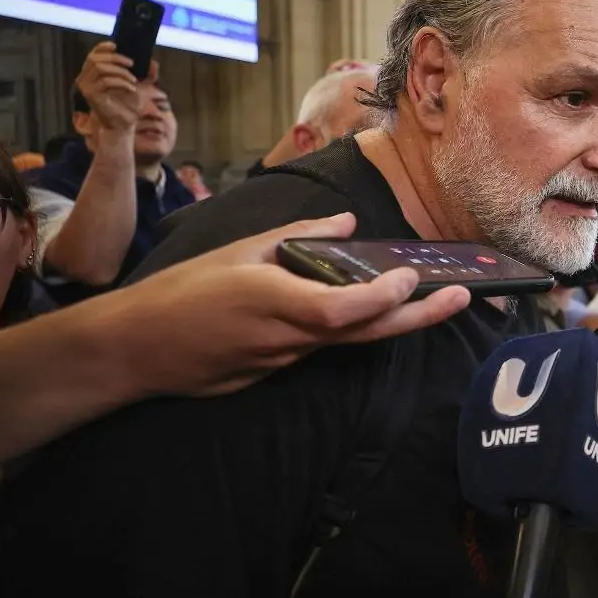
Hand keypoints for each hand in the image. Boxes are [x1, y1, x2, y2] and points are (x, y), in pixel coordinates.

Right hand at [75, 41, 149, 134]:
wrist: (123, 124)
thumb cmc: (128, 105)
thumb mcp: (140, 86)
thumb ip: (147, 75)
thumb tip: (153, 63)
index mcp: (93, 73)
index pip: (93, 54)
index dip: (103, 47)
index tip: (117, 45)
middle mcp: (85, 78)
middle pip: (95, 58)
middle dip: (116, 58)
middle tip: (132, 64)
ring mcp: (86, 87)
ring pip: (100, 68)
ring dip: (121, 72)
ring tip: (133, 80)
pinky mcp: (92, 95)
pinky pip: (106, 81)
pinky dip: (121, 82)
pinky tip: (131, 89)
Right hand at [120, 212, 470, 397]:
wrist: (136, 351)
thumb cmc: (182, 292)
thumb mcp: (239, 249)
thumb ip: (299, 236)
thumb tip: (349, 223)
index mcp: (276, 301)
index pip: (344, 309)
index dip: (383, 296)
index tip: (411, 275)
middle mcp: (288, 338)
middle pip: (366, 333)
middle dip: (420, 316)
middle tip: (461, 296)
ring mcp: (285, 361)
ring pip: (349, 342)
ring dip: (392, 322)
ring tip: (432, 298)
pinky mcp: (276, 374)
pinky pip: (324, 349)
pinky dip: (353, 330)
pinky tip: (372, 311)